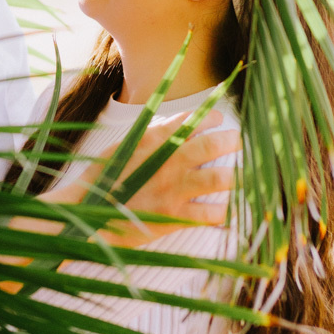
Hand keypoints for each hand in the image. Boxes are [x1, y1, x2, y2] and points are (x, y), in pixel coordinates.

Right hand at [44, 110, 240, 246]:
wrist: (87, 212)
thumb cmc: (101, 178)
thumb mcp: (121, 147)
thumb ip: (147, 136)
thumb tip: (169, 126)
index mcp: (154, 140)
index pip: (192, 120)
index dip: (212, 117)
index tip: (219, 119)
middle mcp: (168, 161)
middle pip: (214, 145)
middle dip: (234, 141)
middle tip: (241, 142)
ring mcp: (174, 189)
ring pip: (220, 178)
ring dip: (238, 176)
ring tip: (245, 176)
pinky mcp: (175, 216)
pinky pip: (211, 214)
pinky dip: (225, 212)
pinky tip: (231, 210)